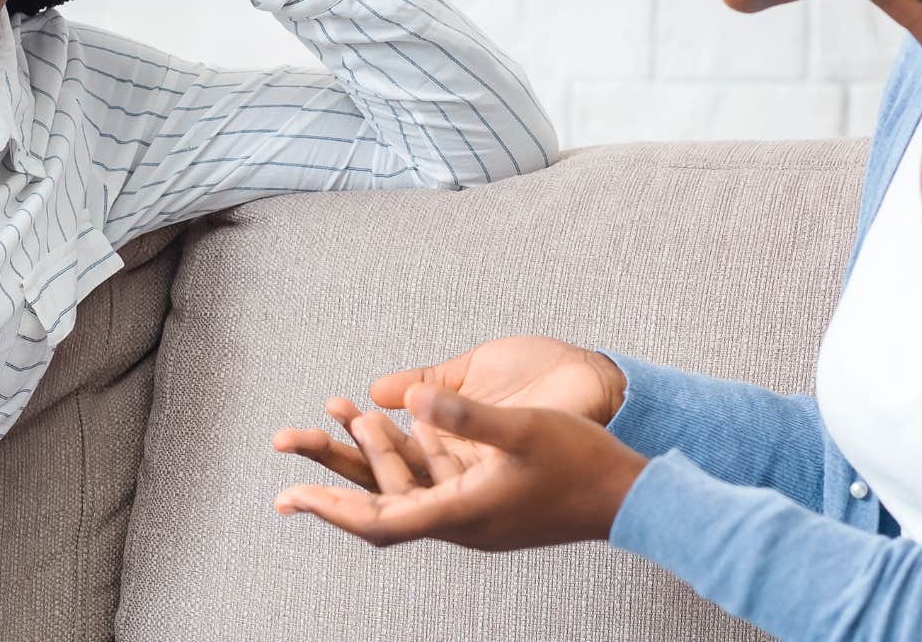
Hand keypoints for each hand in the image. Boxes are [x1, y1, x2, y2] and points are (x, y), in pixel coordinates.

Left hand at [272, 337, 628, 490]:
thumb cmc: (582, 463)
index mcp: (460, 513)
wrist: (634, 495)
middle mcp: (459, 519)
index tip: (289, 497)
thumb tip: (410, 399)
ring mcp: (473, 510)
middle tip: (287, 444)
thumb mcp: (525, 429)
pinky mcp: (487, 498)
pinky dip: (406, 451)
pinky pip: (431, 478)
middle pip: (379, 502)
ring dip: (371, 452)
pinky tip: (395, 420)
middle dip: (333, 473)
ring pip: (404, 485)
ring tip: (342, 412)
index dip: (330, 509)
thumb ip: (467, 416)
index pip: (377, 520)